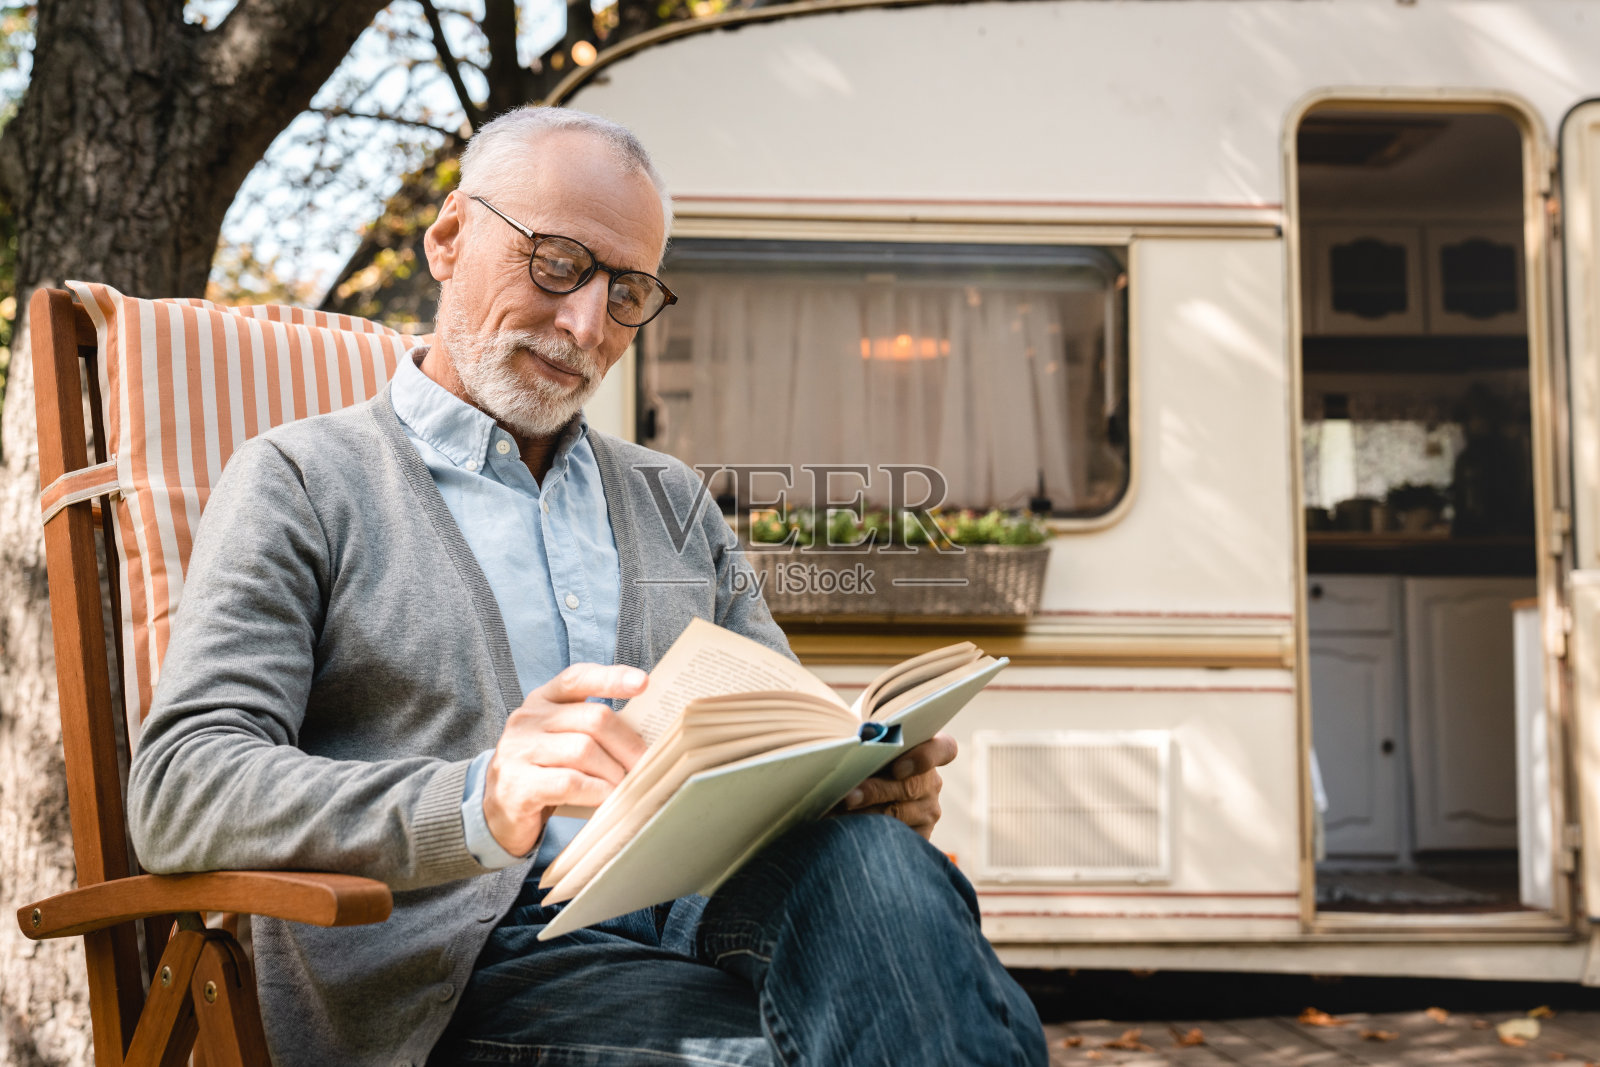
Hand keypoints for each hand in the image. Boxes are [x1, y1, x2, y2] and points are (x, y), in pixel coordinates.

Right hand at [484, 663, 648, 856]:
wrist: (499, 811)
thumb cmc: (545, 771)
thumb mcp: (563, 739)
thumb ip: (592, 728)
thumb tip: (645, 735)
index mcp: (542, 701)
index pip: (577, 678)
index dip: (611, 678)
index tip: (643, 683)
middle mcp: (527, 719)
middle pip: (593, 718)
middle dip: (627, 743)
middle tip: (644, 763)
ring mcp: (518, 751)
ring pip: (584, 750)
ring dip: (613, 772)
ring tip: (623, 785)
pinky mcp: (517, 785)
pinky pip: (570, 782)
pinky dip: (596, 791)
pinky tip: (605, 799)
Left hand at [838, 733, 956, 839]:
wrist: (856, 788)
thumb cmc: (862, 759)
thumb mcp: (866, 745)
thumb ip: (869, 739)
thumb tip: (864, 740)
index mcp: (927, 749)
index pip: (944, 749)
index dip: (924, 757)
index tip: (897, 768)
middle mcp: (931, 782)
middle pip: (911, 786)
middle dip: (877, 791)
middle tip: (849, 796)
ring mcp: (928, 811)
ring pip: (899, 814)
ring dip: (866, 813)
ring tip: (838, 812)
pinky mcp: (917, 836)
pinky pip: (895, 837)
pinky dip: (870, 832)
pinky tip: (848, 828)